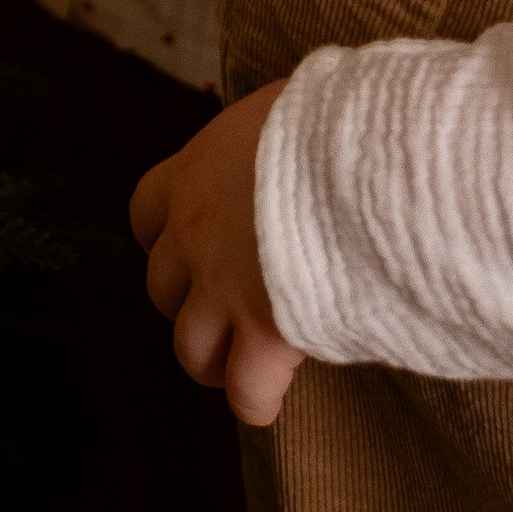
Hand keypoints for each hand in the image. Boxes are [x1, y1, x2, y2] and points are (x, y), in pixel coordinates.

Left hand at [129, 79, 306, 426]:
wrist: (365, 155)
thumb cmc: (339, 121)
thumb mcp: (289, 112)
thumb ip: (272, 143)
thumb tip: (299, 141)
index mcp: (196, 170)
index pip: (147, 213)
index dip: (172, 238)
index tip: (203, 249)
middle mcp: (193, 229)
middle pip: (162, 285)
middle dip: (192, 300)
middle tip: (235, 304)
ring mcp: (221, 284)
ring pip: (189, 347)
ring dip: (214, 356)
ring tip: (247, 359)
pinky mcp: (262, 330)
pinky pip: (245, 391)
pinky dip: (256, 399)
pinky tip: (276, 395)